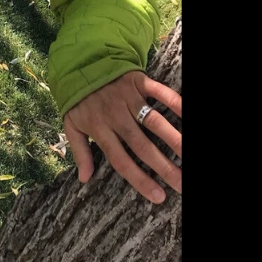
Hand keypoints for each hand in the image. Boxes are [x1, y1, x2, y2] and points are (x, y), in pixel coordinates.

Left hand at [63, 71, 181, 203]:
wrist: (79, 64)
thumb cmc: (79, 99)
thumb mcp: (71, 125)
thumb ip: (79, 151)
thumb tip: (84, 179)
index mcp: (98, 128)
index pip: (120, 160)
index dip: (139, 180)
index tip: (159, 197)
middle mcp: (114, 115)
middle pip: (142, 145)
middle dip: (164, 167)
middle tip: (182, 184)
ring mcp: (127, 97)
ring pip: (154, 122)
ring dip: (175, 139)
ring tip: (189, 155)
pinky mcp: (137, 81)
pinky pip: (160, 92)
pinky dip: (176, 102)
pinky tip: (188, 116)